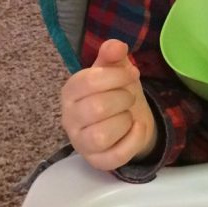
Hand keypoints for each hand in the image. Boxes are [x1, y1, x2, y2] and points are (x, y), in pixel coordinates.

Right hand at [59, 39, 156, 170]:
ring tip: (128, 114)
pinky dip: (133, 140)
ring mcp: (81, 143)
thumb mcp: (114, 70)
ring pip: (101, 136)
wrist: (128, 121)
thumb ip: (112, 55)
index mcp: (70, 92)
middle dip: (122, 99)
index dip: (116, 76)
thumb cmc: (115, 92)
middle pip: (96, 109)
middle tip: (129, 96)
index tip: (131, 74)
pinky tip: (137, 127)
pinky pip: (115, 157)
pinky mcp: (97, 161)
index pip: (88, 82)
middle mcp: (70, 118)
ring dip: (124, 121)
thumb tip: (116, 45)